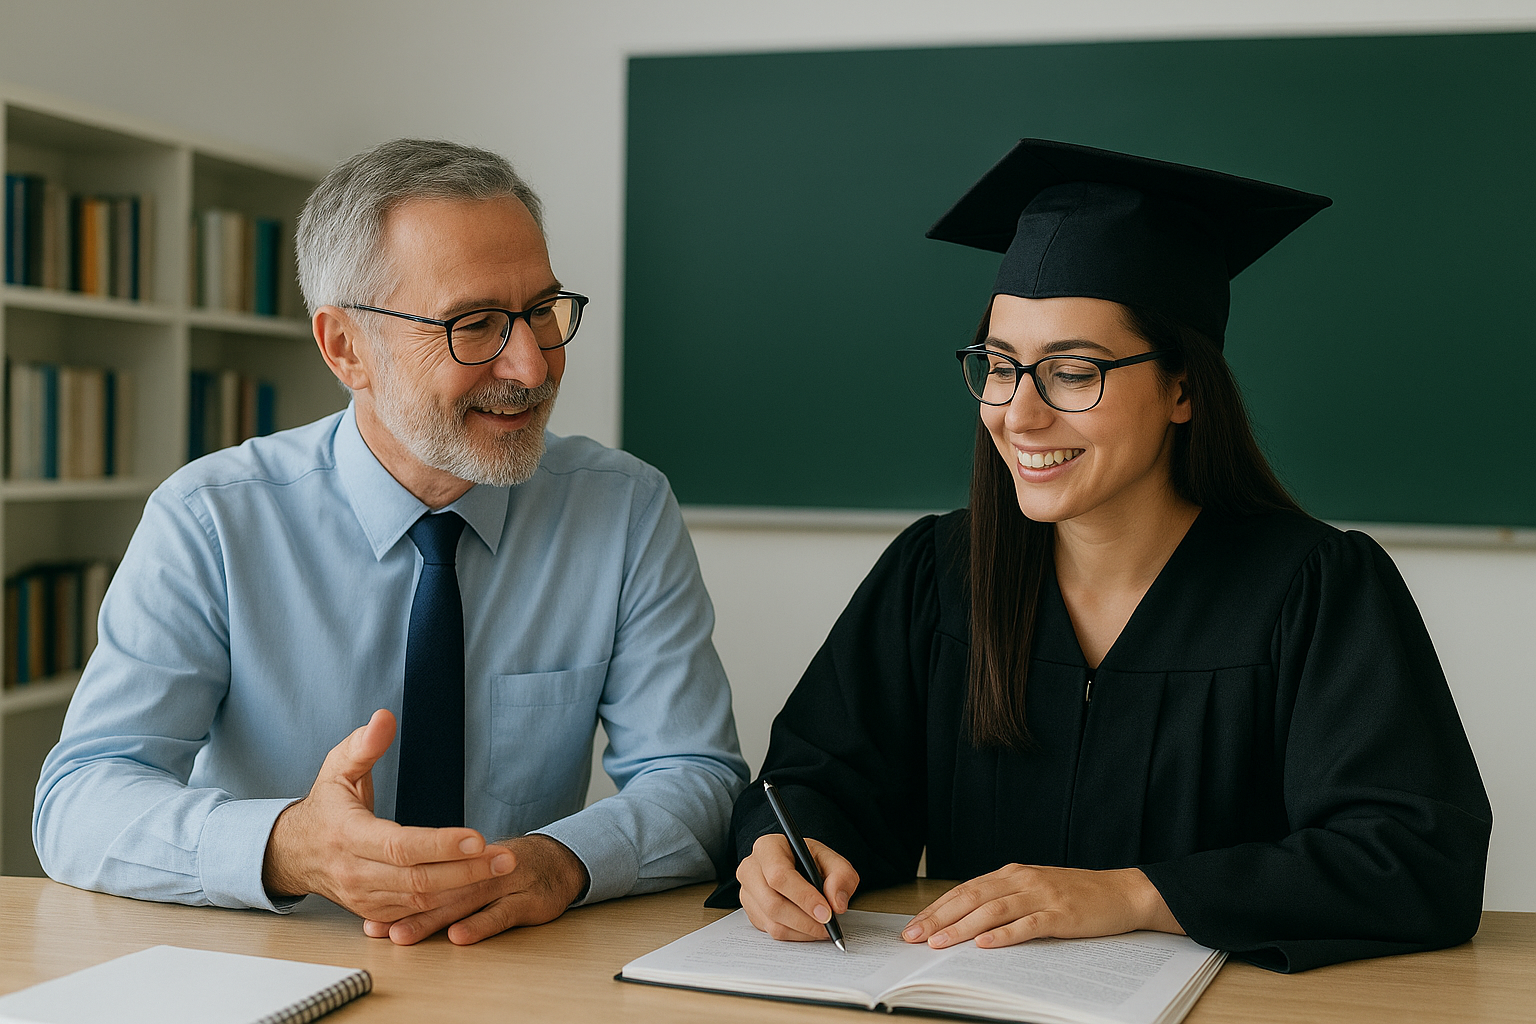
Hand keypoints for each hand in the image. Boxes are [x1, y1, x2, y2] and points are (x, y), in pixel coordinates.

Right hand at [261, 709, 514, 922]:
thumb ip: (363, 745)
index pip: (400, 846)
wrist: (293, 853)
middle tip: (506, 859)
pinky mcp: (373, 911)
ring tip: (502, 870)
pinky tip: (478, 891)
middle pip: (418, 880)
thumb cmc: (325, 806)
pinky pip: (416, 914)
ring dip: (465, 889)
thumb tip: (384, 717)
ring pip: (421, 902)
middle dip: (467, 871)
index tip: (478, 837)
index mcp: (348, 835)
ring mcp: (364, 897)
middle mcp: (356, 872)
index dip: (440, 845)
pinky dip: (448, 906)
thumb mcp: (337, 769)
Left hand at [362, 833, 589, 944]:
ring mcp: (508, 882)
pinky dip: (481, 924)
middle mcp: (484, 869)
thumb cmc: (513, 866)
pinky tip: (460, 935)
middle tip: (377, 927)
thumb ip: (445, 876)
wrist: (563, 860)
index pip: (426, 872)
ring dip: (432, 919)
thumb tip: (398, 893)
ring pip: (466, 899)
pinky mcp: (531, 899)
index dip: (396, 892)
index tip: (369, 911)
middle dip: (405, 909)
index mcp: (466, 860)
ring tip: (403, 934)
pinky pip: (504, 912)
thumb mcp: (477, 864)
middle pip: (439, 887)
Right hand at [736, 833, 859, 940]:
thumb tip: (836, 904)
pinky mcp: (751, 913)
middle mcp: (751, 869)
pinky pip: (772, 932)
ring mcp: (748, 893)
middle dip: (805, 920)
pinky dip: (796, 935)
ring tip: (824, 929)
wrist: (798, 868)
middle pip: (773, 903)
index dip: (803, 897)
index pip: (779, 875)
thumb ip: (841, 877)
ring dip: (802, 931)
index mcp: (768, 848)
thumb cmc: (811, 862)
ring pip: (773, 922)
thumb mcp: (833, 861)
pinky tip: (810, 928)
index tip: (826, 913)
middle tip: (828, 926)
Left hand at [901, 864, 1182, 948]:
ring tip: (939, 943)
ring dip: (962, 928)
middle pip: (971, 898)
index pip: (965, 890)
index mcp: (1012, 873)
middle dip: (939, 918)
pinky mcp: (1060, 915)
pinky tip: (984, 944)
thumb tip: (966, 919)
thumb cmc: (1077, 894)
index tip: (913, 926)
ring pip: (993, 910)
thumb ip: (1005, 899)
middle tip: (914, 936)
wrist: (1122, 892)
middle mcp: (1022, 880)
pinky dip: (1003, 935)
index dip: (936, 908)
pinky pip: (1026, 925)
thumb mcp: (1034, 889)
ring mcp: (1041, 896)